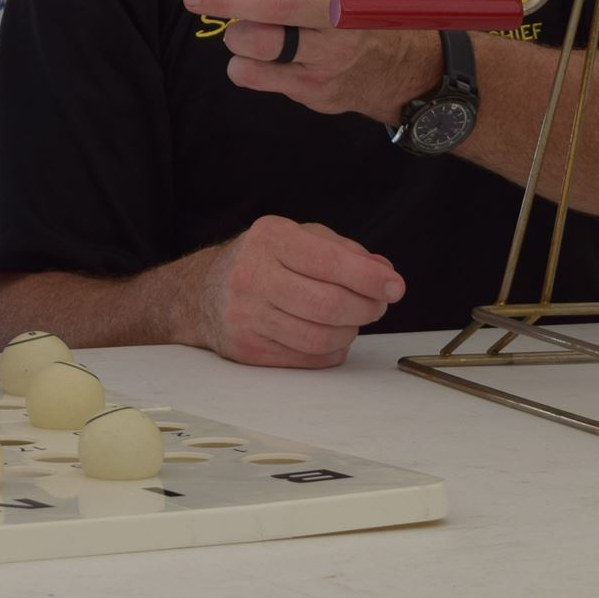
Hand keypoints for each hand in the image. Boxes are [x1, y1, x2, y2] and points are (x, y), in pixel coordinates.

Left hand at [181, 0, 439, 125]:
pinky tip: (252, 58)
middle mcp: (341, 11)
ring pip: (261, 43)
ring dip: (235, 35)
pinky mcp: (318, 87)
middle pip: (271, 4)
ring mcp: (332, 53)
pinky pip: (257, 76)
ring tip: (240, 31)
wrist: (390, 62)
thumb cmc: (339, 6)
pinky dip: (241, 65)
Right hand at [183, 216, 404, 367]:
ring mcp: (247, 316)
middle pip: (329, 305)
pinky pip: (309, 359)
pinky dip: (331, 350)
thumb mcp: (298, 238)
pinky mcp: (248, 349)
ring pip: (321, 337)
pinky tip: (328, 334)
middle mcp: (252, 276)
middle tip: (378, 304)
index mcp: (269, 239)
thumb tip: (384, 273)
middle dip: (367, 308)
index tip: (395, 286)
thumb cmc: (262, 261)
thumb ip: (344, 251)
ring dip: (350, 331)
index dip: (369, 278)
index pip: (329, 262)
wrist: (202, 293)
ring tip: (351, 318)